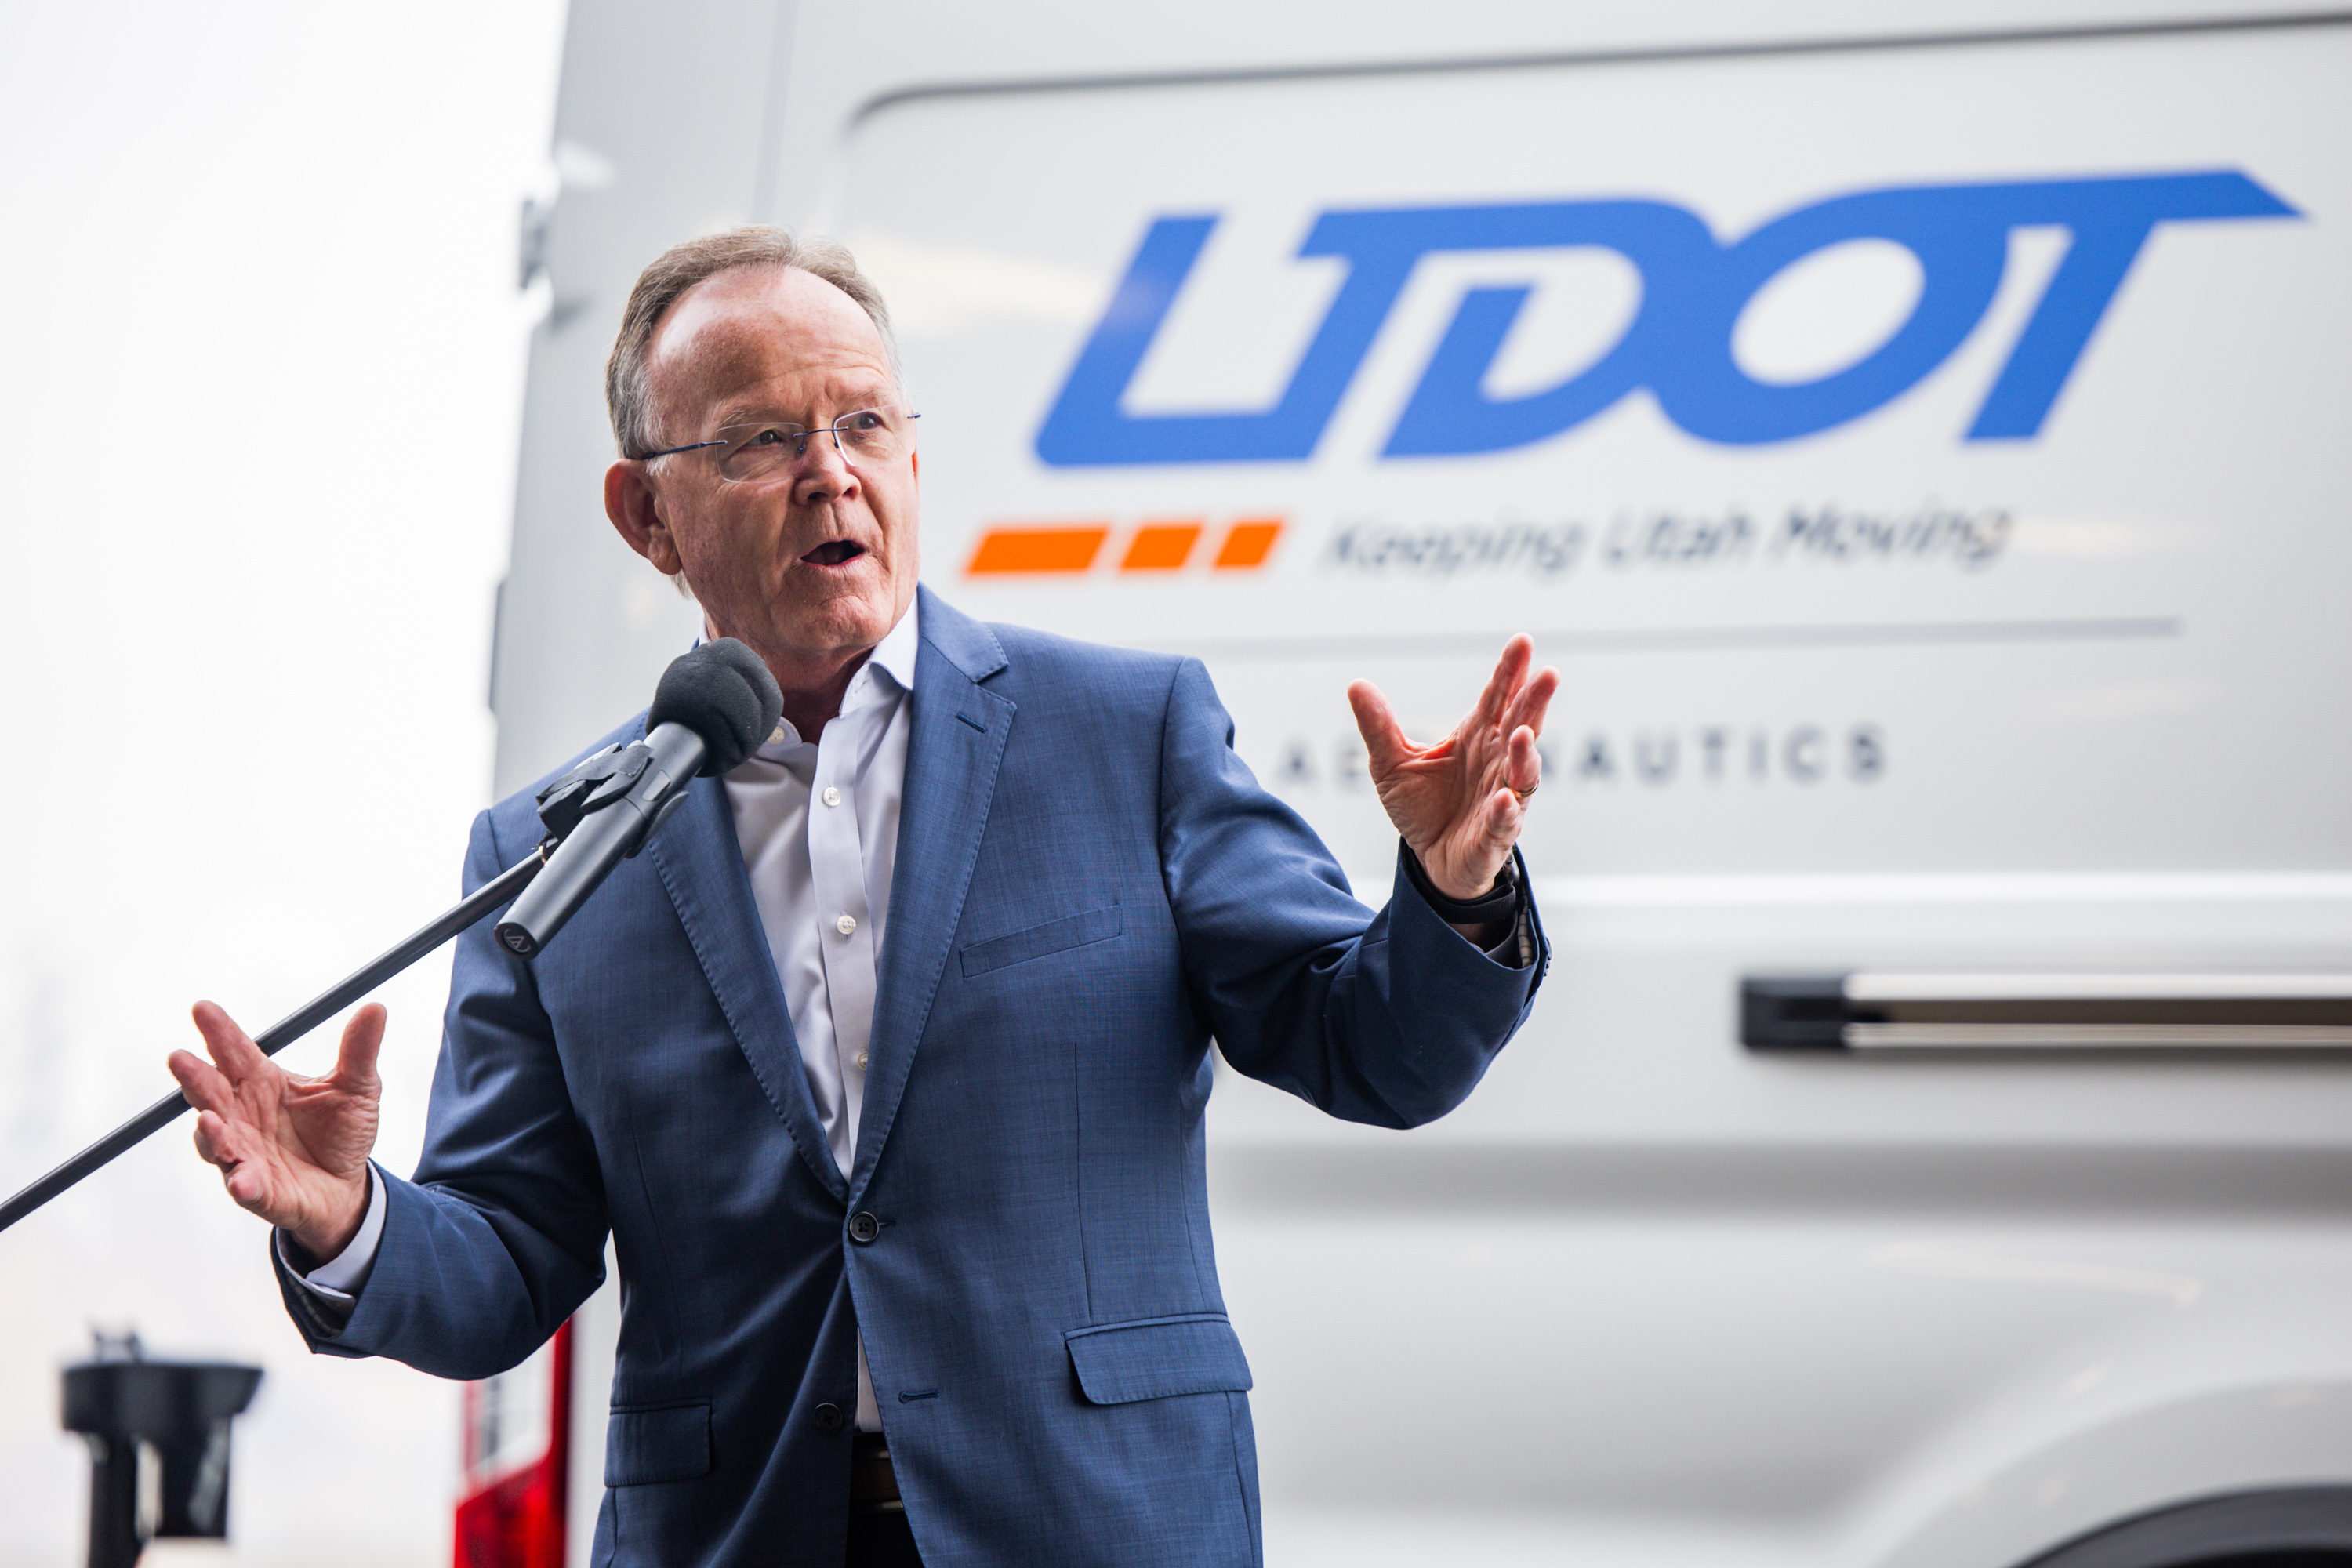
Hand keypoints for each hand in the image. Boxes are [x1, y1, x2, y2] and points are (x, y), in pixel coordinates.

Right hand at [169, 1000, 383, 1261]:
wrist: (348, 1185)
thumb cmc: (341, 1131)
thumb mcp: (358, 1087)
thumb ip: (359, 1051)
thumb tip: (375, 1008)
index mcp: (261, 1083)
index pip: (234, 1052)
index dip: (218, 1032)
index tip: (202, 1008)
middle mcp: (242, 1116)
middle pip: (211, 1093)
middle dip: (194, 1076)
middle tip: (179, 1057)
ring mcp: (245, 1154)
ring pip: (216, 1141)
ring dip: (210, 1132)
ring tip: (209, 1120)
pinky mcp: (258, 1191)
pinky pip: (245, 1186)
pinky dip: (241, 1182)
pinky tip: (241, 1180)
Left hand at [1347, 635, 1558, 901]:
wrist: (1429, 859)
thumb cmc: (1422, 807)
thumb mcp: (1390, 763)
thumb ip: (1379, 726)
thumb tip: (1356, 685)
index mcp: (1477, 736)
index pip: (1497, 698)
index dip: (1510, 672)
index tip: (1522, 642)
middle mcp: (1497, 762)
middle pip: (1521, 725)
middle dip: (1534, 701)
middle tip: (1547, 674)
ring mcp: (1501, 797)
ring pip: (1523, 772)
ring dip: (1526, 754)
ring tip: (1524, 734)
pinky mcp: (1495, 835)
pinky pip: (1505, 822)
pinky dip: (1506, 811)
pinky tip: (1503, 799)